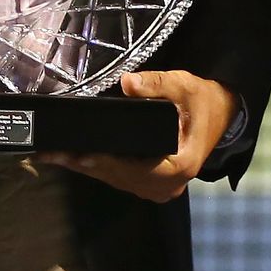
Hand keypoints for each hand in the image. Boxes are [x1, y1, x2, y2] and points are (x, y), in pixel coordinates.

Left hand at [53, 70, 232, 202]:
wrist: (220, 115)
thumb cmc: (203, 101)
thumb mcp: (184, 86)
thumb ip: (157, 83)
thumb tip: (126, 82)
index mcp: (180, 167)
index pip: (136, 169)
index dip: (106, 162)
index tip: (80, 155)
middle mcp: (168, 186)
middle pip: (119, 177)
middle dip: (84, 164)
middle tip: (51, 154)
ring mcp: (159, 189)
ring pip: (116, 180)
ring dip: (86, 167)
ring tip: (53, 155)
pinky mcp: (151, 185)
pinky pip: (120, 178)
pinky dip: (98, 167)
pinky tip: (74, 157)